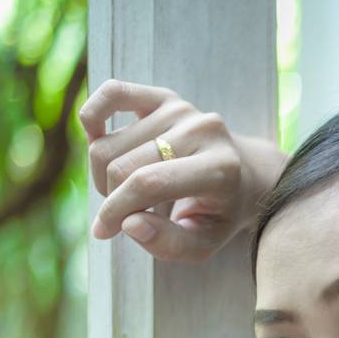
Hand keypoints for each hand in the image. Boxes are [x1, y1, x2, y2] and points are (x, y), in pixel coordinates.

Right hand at [78, 78, 278, 261]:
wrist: (245, 174)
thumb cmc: (220, 213)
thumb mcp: (205, 242)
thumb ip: (170, 244)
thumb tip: (129, 224)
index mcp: (220, 168)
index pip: (148, 184)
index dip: (115, 210)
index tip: (102, 231)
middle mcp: (202, 130)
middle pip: (122, 166)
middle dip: (111, 198)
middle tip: (126, 212)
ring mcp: (183, 110)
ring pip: (107, 143)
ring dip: (105, 174)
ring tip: (129, 189)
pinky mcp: (165, 97)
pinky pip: (111, 93)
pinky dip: (93, 119)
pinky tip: (98, 141)